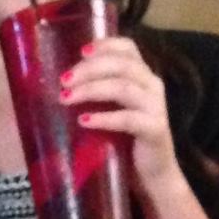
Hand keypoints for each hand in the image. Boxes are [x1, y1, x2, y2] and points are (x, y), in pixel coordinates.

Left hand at [62, 36, 181, 198]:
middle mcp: (152, 86)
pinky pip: (128, 119)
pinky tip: (84, 120)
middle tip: (64, 81)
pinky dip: (104, 118)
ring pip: (123, 88)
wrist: (152, 174)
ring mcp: (156, 107)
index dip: (106, 45)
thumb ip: (98, 92)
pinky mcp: (155, 129)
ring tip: (67, 98)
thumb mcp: (112, 109)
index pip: (128, 48)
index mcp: (143, 75)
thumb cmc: (126, 139)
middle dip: (89, 70)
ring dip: (91, 90)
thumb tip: (63, 83)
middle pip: (121, 65)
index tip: (80, 52)